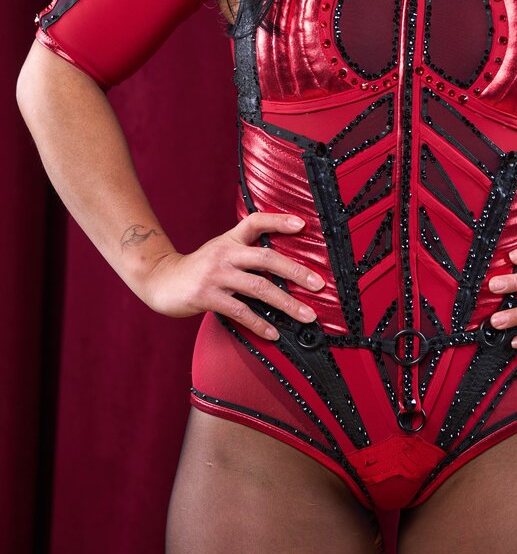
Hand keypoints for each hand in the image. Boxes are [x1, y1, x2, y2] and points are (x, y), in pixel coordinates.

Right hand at [139, 211, 324, 342]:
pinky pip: (240, 311)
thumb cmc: (197, 267)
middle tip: (319, 284)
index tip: (302, 224)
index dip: (279, 220)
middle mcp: (225, 254)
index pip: (256, 222)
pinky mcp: (206, 296)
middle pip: (267, 258)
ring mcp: (216, 275)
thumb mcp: (220, 249)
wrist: (159, 280)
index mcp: (230, 240)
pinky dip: (259, 324)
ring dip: (286, 304)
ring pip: (258, 288)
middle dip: (296, 272)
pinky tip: (274, 333)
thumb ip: (245, 250)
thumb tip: (281, 263)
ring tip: (307, 315)